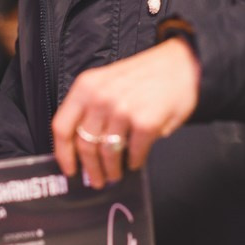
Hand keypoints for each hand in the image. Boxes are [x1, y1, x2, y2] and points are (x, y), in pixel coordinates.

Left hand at [51, 38, 200, 187]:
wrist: (183, 64)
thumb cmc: (145, 75)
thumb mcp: (107, 82)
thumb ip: (92, 109)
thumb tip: (83, 147)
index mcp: (86, 86)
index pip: (62, 127)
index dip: (63, 153)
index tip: (68, 168)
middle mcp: (100, 97)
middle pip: (84, 145)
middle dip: (89, 168)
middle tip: (95, 180)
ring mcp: (123, 110)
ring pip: (107, 153)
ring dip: (111, 170)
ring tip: (114, 174)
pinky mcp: (145, 122)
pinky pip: (134, 153)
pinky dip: (134, 162)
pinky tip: (135, 162)